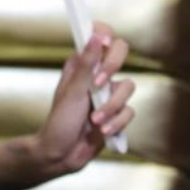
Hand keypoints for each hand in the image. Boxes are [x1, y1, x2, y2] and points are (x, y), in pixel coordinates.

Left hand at [33, 23, 134, 177]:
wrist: (61, 154)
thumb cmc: (59, 122)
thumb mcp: (72, 92)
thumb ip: (86, 64)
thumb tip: (95, 36)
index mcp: (81, 64)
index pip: (99, 36)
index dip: (104, 34)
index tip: (103, 43)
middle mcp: (96, 75)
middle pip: (120, 52)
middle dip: (113, 67)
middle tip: (99, 83)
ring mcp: (107, 93)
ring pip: (128, 86)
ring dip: (111, 107)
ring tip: (94, 121)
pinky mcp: (116, 112)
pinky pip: (129, 111)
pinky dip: (117, 123)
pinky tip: (103, 132)